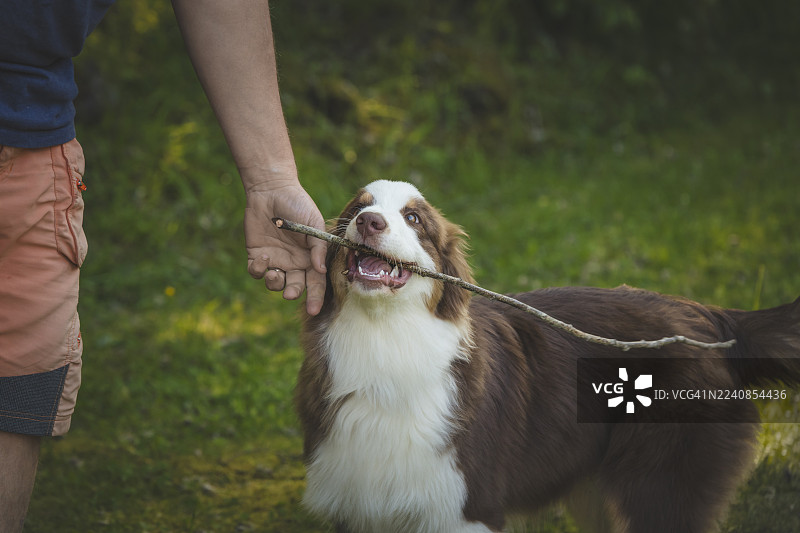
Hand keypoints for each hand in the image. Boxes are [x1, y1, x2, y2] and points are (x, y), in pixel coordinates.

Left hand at [244, 182, 326, 314]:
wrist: (272, 189)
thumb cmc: (298, 205)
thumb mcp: (314, 224)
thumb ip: (318, 248)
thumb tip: (321, 271)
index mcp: (310, 258)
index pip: (315, 283)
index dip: (315, 298)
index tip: (314, 310)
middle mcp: (294, 262)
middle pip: (295, 287)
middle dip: (294, 294)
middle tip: (291, 294)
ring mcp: (275, 260)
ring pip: (275, 283)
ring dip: (275, 283)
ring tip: (275, 273)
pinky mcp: (257, 255)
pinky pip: (257, 272)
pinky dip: (259, 270)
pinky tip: (263, 257)